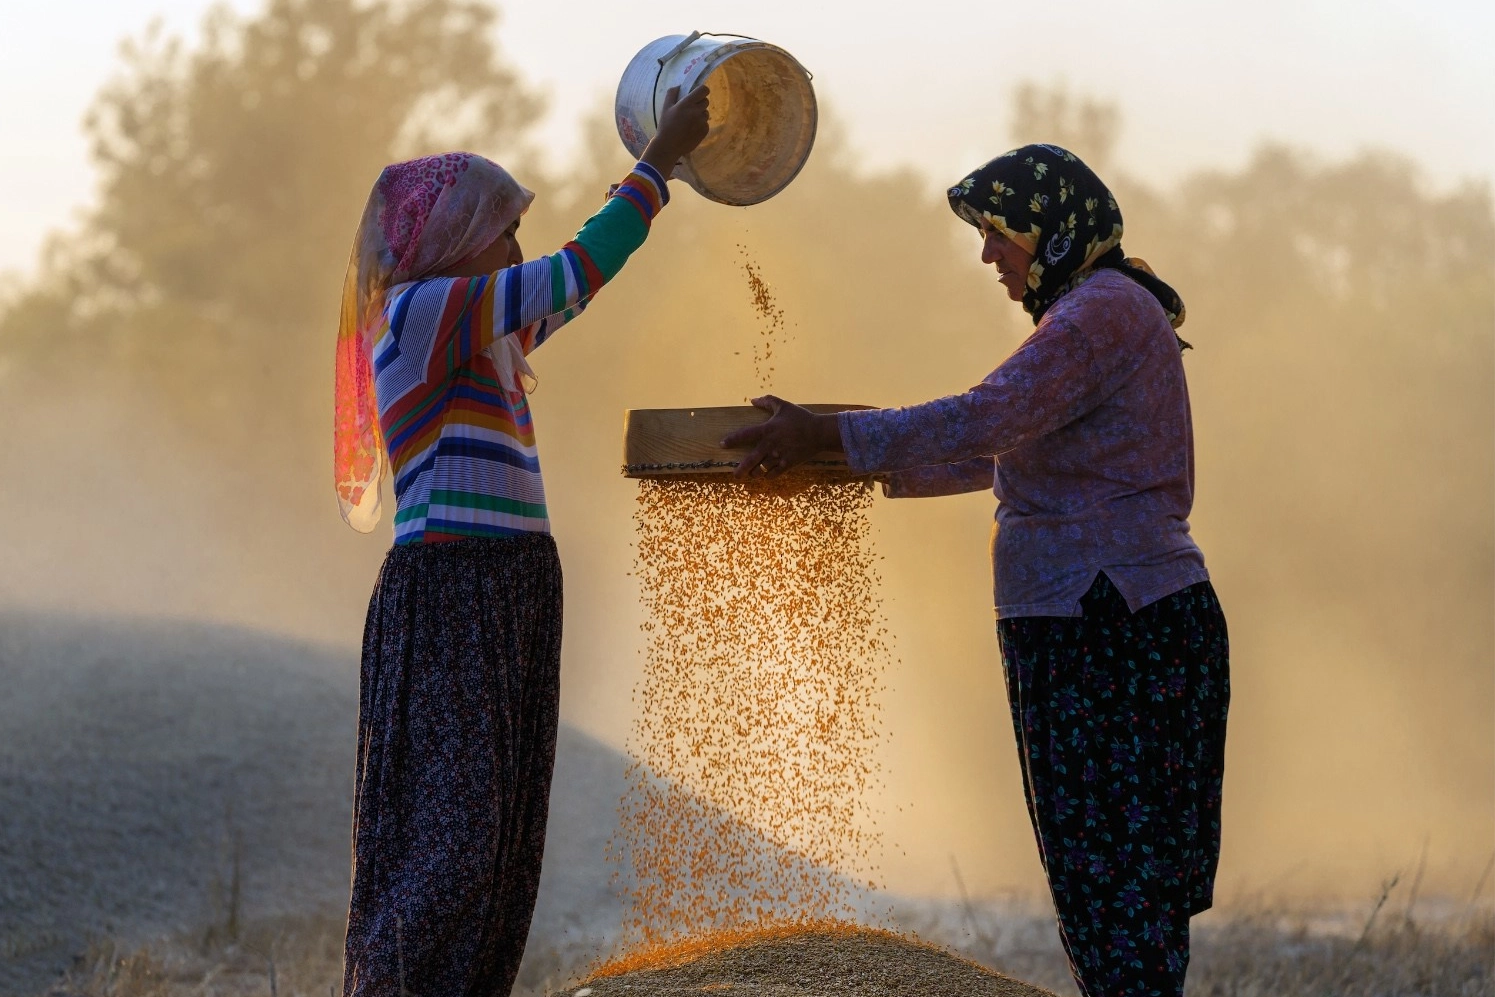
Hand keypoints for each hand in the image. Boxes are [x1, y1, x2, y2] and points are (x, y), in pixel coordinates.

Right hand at [641, 84, 709, 176]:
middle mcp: (697, 112)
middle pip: (706, 101)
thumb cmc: (665, 125)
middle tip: (690, 109)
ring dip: (700, 114)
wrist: (668, 146)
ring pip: (706, 113)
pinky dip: (700, 124)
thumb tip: (680, 85)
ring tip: (689, 121)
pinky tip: (691, 129)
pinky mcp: (705, 131)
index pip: (704, 90)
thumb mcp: (665, 107)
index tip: (697, 93)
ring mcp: (702, 122)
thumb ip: (672, 93)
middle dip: (699, 102)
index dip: (702, 90)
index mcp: (687, 104)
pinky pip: (706, 123)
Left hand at [721, 395, 843, 478]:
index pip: (744, 435)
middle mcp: (770, 445)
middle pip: (751, 460)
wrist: (819, 432)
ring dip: (755, 473)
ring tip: (751, 474)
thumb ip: (767, 401)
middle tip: (735, 474)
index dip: (732, 440)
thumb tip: (752, 399)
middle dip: (741, 469)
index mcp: (767, 430)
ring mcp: (779, 456)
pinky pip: (774, 474)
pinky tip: (766, 476)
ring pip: (761, 469)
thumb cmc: (801, 418)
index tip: (722, 444)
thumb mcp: (783, 405)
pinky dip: (768, 476)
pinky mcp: (788, 464)